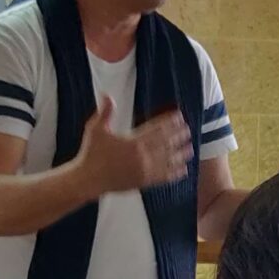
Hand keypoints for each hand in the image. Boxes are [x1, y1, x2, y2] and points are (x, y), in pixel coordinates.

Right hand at [76, 96, 190, 194]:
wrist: (88, 180)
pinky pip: (163, 178)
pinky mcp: (143, 183)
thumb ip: (104, 112)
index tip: (179, 116)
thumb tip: (107, 95)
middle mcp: (142, 157)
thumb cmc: (90, 154)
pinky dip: (174, 174)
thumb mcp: (95, 129)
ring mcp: (144, 171)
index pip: (156, 129)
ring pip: (168, 161)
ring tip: (190, 149)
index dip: (169, 122)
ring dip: (180, 155)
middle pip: (166, 144)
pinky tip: (183, 171)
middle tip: (189, 130)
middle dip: (178, 136)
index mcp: (133, 142)